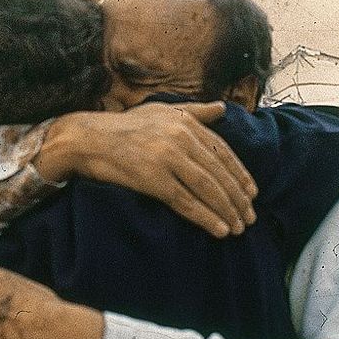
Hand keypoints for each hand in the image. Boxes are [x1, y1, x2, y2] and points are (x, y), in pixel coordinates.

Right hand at [37, 102, 256, 236]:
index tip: (252, 193)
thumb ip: (194, 111)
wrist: (87, 138)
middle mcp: (180, 138)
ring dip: (227, 211)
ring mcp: (167, 159)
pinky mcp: (153, 179)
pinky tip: (219, 229)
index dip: (240, 174)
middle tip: (249, 217)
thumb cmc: (124, 126)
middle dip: (238, 198)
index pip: (223, 151)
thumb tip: (222, 108)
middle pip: (218, 173)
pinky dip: (206, 217)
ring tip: (238, 228)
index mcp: (185, 123)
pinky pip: (186, 202)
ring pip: (207, 189)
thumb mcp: (161, 111)